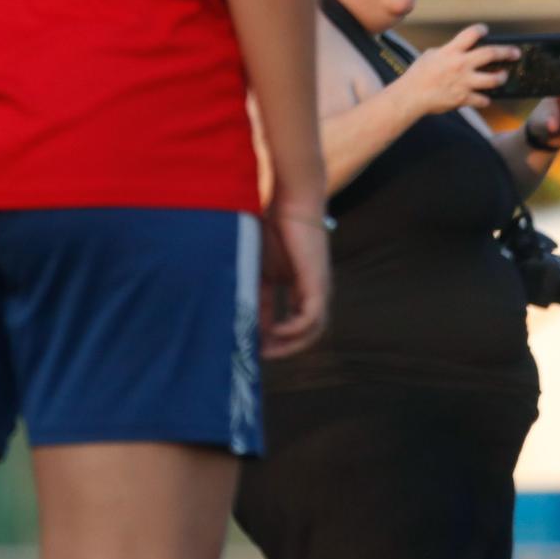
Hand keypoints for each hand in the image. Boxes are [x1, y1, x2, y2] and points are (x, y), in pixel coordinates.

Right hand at [259, 184, 330, 358]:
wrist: (290, 201)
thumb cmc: (273, 227)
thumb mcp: (259, 268)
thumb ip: (254, 293)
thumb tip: (240, 319)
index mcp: (300, 287)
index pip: (292, 322)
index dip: (273, 338)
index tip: (252, 348)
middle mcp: (313, 291)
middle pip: (307, 332)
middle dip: (284, 348)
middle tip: (259, 356)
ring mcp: (319, 288)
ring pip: (313, 329)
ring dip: (290, 344)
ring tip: (266, 349)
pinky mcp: (318, 283)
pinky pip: (311, 317)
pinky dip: (294, 329)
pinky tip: (275, 331)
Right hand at [397, 23, 517, 112]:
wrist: (410, 96)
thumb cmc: (418, 75)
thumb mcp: (431, 55)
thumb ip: (449, 51)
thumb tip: (461, 50)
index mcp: (451, 51)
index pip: (471, 34)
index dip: (481, 30)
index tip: (485, 30)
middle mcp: (460, 64)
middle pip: (490, 54)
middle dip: (506, 52)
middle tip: (515, 53)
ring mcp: (463, 82)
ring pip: (493, 79)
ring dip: (501, 77)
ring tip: (503, 76)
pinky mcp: (463, 98)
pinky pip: (482, 100)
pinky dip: (484, 99)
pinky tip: (485, 98)